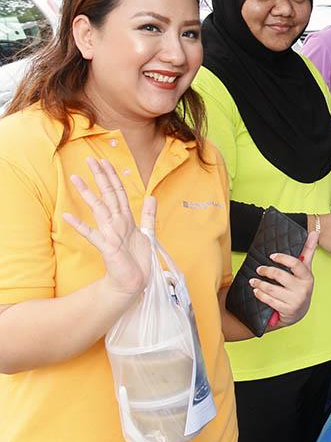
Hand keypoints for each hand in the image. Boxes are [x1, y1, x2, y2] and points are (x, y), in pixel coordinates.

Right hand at [63, 157, 154, 299]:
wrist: (132, 282)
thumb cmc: (137, 259)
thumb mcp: (147, 233)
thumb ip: (149, 215)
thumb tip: (152, 196)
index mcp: (126, 219)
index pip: (118, 193)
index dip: (113, 176)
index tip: (105, 161)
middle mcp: (116, 223)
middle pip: (108, 195)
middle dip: (101, 177)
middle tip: (90, 159)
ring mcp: (110, 234)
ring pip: (99, 209)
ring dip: (88, 194)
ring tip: (75, 179)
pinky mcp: (108, 247)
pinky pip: (93, 235)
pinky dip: (81, 226)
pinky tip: (68, 216)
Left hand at [251, 231, 319, 329]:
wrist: (300, 312)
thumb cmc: (300, 286)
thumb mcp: (305, 270)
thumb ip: (308, 251)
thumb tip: (314, 232)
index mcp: (308, 277)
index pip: (296, 264)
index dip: (283, 259)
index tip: (271, 256)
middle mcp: (303, 289)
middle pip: (281, 276)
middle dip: (267, 271)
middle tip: (259, 269)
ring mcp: (295, 300)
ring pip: (272, 289)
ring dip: (260, 284)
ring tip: (253, 281)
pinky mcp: (287, 310)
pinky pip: (270, 301)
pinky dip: (261, 295)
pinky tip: (256, 291)